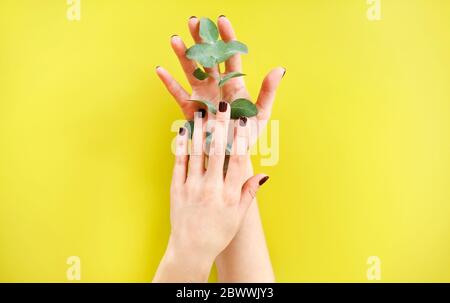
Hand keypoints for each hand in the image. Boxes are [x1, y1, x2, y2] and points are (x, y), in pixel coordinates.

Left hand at [153, 102, 269, 281]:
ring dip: (200, 130)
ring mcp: (192, 187)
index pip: (238, 160)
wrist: (191, 249)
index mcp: (229, 194)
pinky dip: (181, 146)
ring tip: (202, 112)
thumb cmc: (218, 232)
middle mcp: (211, 188)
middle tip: (223, 105)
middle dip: (220, 126)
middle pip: (217, 151)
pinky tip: (183, 132)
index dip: (241, 138)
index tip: (243, 121)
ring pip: (197, 153)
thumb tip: (263, 175)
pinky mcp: (177, 189)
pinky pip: (179, 163)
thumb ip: (249, 192)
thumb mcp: (238, 215)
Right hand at [156, 15, 284, 140]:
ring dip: (182, 55)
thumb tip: (279, 69)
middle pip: (207, 58)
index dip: (226, 37)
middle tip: (193, 20)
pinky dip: (169, 83)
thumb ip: (268, 91)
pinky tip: (160, 70)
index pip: (230, 55)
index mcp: (234, 83)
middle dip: (200, 39)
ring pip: (191, 71)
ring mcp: (202, 96)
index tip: (220, 20)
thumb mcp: (261, 114)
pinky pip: (178, 94)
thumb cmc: (246, 136)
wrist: (231, 156)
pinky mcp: (191, 109)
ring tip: (175, 39)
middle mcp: (216, 85)